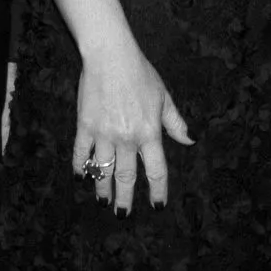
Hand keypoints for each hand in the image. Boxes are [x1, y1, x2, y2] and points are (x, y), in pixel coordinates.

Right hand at [72, 40, 191, 213]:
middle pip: (127, 177)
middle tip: (122, 215)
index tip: (157, 205)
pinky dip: (80, 166)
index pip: (156, 170)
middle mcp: (127, 138)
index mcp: (149, 133)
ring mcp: (104, 133)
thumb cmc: (140, 74)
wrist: (110, 56)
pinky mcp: (85, 125)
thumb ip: (175, 122)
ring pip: (103, 169)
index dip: (158, 190)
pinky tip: (80, 177)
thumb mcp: (163, 97)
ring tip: (102, 201)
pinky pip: (81, 152)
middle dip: (125, 198)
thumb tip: (189, 140)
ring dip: (102, 188)